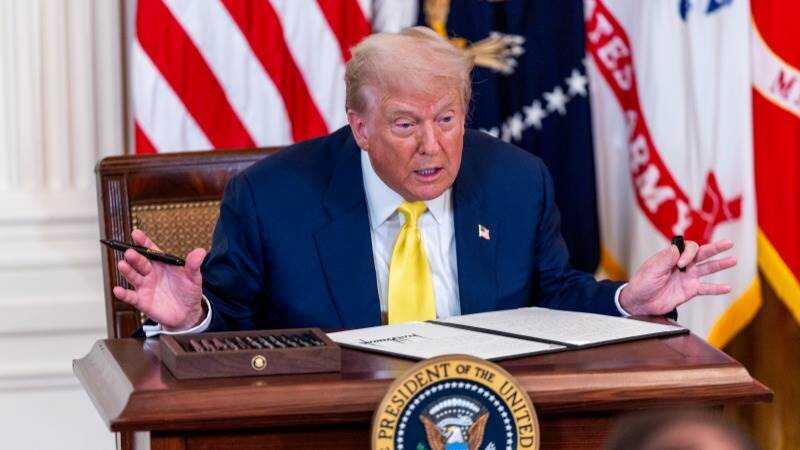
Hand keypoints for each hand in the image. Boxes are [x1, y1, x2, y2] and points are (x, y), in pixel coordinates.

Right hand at [112, 229, 206, 330]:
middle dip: (135, 257)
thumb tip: (201, 252)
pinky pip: (131, 296)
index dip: (143, 242)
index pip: (151, 250)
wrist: (187, 313)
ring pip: (134, 276)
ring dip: (127, 271)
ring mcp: (145, 286)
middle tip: (129, 252)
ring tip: (122, 264)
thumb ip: (194, 265)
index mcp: (162, 264)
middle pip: (141, 262)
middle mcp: (151, 273)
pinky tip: (117, 290)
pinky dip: (123, 294)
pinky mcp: (142, 301)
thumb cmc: (189, 291)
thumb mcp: (194, 278)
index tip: (136, 233)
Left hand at [618, 239, 736, 315]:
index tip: (681, 264)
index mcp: (671, 256)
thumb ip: (666, 259)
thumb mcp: (652, 269)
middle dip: (714, 248)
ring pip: (707, 269)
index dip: (688, 254)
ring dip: (720, 264)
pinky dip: (716, 289)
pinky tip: (726, 288)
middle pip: (701, 253)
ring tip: (733, 260)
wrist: (640, 302)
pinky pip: (705, 288)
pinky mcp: (689, 290)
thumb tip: (677, 248)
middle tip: (728, 243)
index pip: (688, 248)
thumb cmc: (642, 283)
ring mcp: (687, 277)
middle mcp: (682, 265)